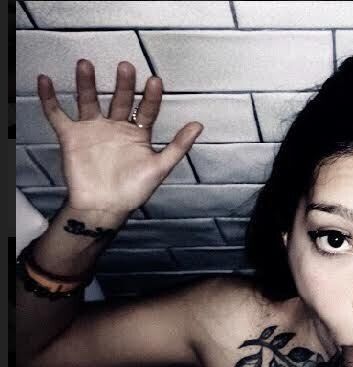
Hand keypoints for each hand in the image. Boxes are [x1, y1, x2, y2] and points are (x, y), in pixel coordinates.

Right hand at [37, 59, 203, 213]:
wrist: (104, 208)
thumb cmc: (133, 190)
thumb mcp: (160, 167)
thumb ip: (178, 145)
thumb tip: (198, 125)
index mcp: (138, 133)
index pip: (146, 109)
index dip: (151, 96)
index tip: (154, 81)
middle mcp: (116, 126)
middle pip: (119, 99)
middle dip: (123, 84)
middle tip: (126, 67)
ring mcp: (93, 129)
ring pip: (89, 100)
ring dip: (87, 83)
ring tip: (86, 65)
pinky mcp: (71, 136)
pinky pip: (57, 115)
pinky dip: (49, 99)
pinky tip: (45, 80)